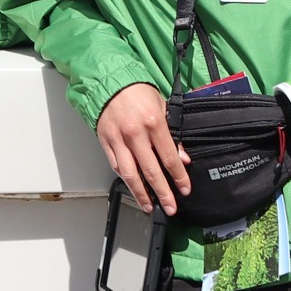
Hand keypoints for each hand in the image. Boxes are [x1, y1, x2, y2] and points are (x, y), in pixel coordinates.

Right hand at [97, 82, 188, 215]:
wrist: (111, 82)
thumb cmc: (138, 92)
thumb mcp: (163, 107)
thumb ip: (173, 134)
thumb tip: (183, 157)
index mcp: (154, 124)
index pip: (170, 158)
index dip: (179, 177)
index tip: (185, 190)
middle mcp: (136, 134)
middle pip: (151, 171)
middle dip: (163, 193)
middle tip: (170, 207)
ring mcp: (119, 140)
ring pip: (131, 174)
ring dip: (141, 193)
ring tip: (149, 206)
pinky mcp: (106, 142)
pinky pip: (116, 165)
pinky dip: (126, 179)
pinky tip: (134, 188)